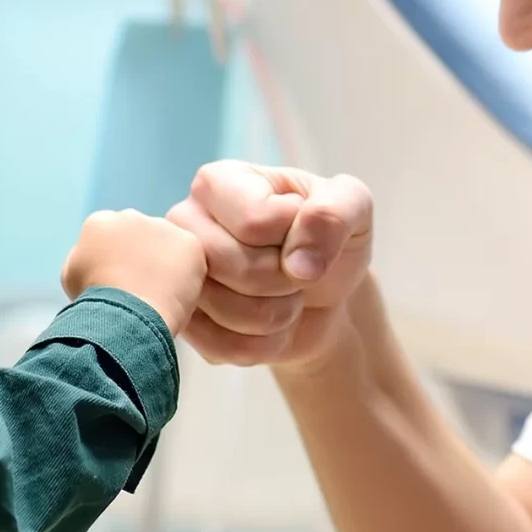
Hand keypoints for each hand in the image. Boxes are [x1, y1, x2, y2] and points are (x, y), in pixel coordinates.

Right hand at [61, 209, 207, 332]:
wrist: (124, 314)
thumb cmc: (93, 301)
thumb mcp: (72, 276)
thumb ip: (86, 258)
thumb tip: (98, 259)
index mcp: (100, 223)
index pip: (112, 236)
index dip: (118, 260)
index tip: (120, 282)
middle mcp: (131, 215)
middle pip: (142, 235)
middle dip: (143, 256)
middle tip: (143, 288)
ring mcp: (162, 226)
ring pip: (168, 244)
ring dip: (167, 263)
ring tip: (161, 296)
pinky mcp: (189, 242)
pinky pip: (190, 259)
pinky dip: (188, 276)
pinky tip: (178, 296)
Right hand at [166, 161, 372, 369]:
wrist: (323, 295)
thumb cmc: (328, 240)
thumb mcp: (353, 208)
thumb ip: (335, 213)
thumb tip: (300, 262)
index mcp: (217, 182)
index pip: (255, 221)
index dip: (296, 238)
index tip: (303, 233)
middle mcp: (182, 226)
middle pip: (234, 266)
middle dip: (285, 280)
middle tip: (297, 272)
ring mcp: (178, 278)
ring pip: (230, 312)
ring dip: (280, 314)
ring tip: (286, 296)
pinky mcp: (184, 325)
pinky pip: (226, 349)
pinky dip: (267, 345)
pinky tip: (272, 325)